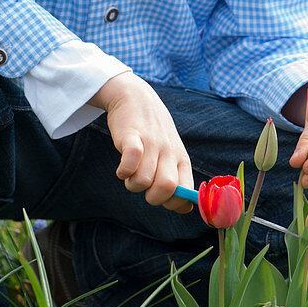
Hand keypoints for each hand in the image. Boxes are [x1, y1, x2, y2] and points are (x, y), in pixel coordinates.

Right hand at [91, 73, 192, 212]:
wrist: (135, 96)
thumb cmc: (154, 132)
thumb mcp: (171, 153)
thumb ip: (178, 180)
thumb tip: (185, 210)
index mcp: (181, 158)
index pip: (185, 191)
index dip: (172, 203)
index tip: (160, 197)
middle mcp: (169, 151)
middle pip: (167, 187)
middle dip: (152, 197)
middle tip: (144, 187)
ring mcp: (151, 142)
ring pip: (143, 180)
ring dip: (132, 184)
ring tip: (130, 173)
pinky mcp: (132, 135)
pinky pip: (130, 161)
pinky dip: (123, 171)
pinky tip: (122, 169)